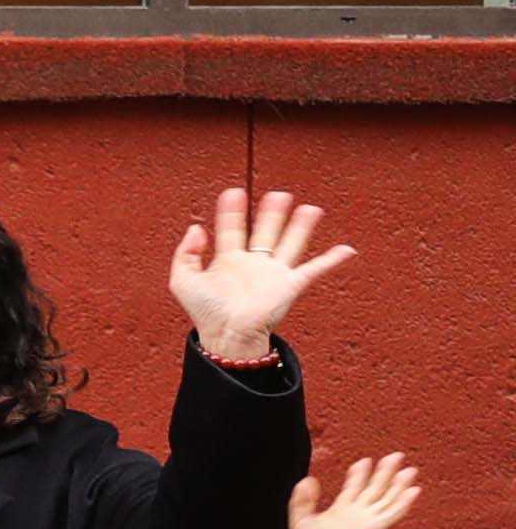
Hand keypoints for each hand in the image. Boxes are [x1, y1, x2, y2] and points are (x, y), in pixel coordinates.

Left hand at [170, 187, 350, 368]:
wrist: (226, 336)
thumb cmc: (206, 313)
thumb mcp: (183, 281)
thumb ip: (185, 254)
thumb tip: (195, 228)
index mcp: (228, 260)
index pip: (232, 229)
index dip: (231, 211)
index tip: (234, 192)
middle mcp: (253, 264)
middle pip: (265, 231)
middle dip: (271, 213)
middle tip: (278, 194)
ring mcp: (273, 273)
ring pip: (291, 243)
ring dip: (301, 226)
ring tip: (310, 208)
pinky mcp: (290, 285)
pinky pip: (314, 270)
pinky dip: (331, 260)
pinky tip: (346, 250)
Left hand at [293, 451, 420, 528]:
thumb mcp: (301, 520)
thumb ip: (302, 500)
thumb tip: (308, 479)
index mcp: (342, 511)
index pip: (354, 488)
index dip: (359, 474)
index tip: (364, 461)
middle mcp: (357, 514)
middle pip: (375, 489)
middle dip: (385, 473)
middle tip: (396, 456)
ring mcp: (367, 521)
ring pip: (387, 498)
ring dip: (399, 484)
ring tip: (409, 470)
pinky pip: (392, 513)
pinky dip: (403, 502)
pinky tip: (414, 491)